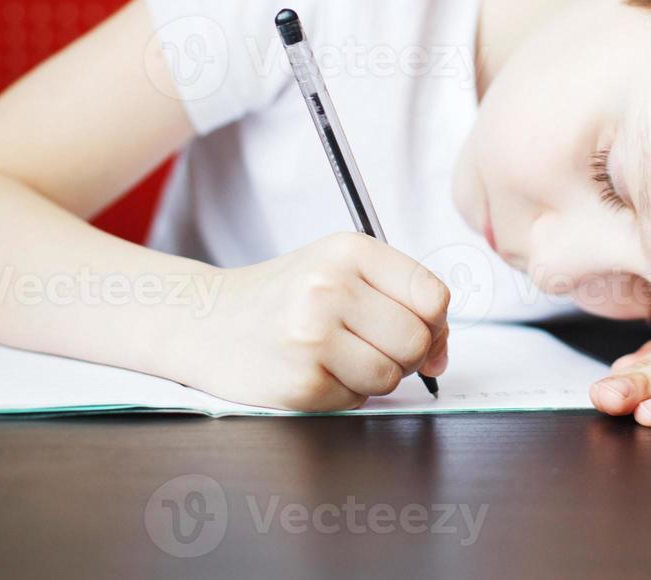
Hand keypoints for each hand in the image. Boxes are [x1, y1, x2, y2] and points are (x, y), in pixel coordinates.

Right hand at [183, 232, 449, 411]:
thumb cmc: (287, 296)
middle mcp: (330, 287)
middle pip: (416, 340)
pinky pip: (357, 400)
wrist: (209, 322)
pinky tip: (316, 371)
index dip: (435, 323)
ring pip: (391, 376)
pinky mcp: (301, 382)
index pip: (432, 296)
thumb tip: (441, 355)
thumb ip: (403, 300)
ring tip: (338, 356)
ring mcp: (313, 336)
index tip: (418, 329)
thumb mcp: (342, 270)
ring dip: (374, 376)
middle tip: (370, 344)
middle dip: (405, 354)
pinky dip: (345, 393)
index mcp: (350, 250)